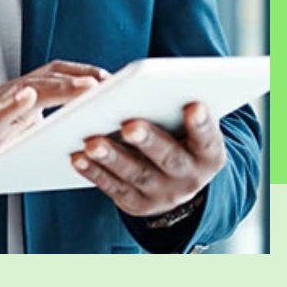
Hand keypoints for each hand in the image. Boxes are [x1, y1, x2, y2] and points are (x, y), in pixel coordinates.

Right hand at [0, 60, 108, 213]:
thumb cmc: (3, 151)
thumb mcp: (36, 134)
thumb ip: (61, 125)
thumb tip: (105, 130)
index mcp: (29, 95)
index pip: (59, 73)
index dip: (85, 72)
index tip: (114, 78)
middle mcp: (13, 94)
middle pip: (49, 77)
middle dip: (78, 77)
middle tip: (105, 83)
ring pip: (28, 89)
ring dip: (58, 87)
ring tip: (84, 88)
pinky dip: (12, 104)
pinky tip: (27, 98)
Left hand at [70, 101, 223, 218]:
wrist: (175, 182)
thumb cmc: (177, 138)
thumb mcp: (186, 126)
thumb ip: (176, 108)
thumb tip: (148, 83)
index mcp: (208, 155)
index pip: (208, 139)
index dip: (202, 124)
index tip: (194, 105)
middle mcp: (190, 178)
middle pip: (170, 159)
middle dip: (149, 141)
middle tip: (129, 125)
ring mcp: (164, 194)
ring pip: (137, 175)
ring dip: (113, 158)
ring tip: (92, 143)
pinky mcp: (137, 203)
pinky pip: (114, 188)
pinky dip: (94, 172)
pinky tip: (77, 157)